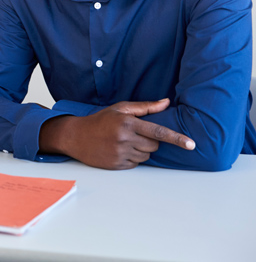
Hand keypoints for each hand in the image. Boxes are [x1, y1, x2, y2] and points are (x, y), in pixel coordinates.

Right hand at [39, 98, 194, 169]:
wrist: (76, 136)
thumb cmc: (100, 120)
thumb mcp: (120, 108)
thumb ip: (145, 107)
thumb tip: (166, 102)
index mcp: (127, 123)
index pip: (158, 132)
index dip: (177, 138)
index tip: (191, 144)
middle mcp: (125, 139)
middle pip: (154, 145)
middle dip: (151, 141)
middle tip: (135, 134)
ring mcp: (120, 153)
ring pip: (146, 156)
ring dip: (142, 150)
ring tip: (125, 141)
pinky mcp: (117, 165)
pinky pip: (136, 164)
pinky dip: (133, 158)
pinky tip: (120, 150)